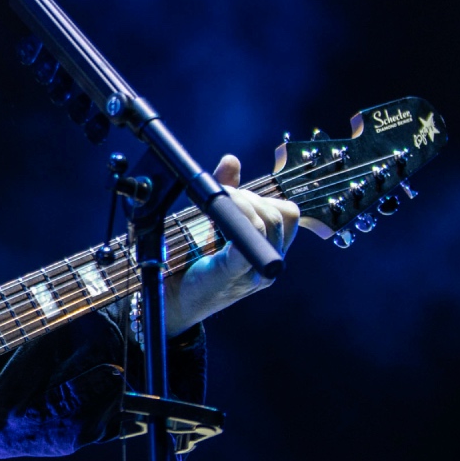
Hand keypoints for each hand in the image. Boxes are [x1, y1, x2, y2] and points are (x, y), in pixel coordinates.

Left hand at [163, 154, 298, 335]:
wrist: (171, 300)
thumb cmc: (191, 262)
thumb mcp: (212, 222)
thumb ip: (227, 192)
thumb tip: (231, 160)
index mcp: (267, 251)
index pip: (289, 214)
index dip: (265, 196)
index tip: (235, 191)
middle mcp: (267, 264)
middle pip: (280, 214)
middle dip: (250, 196)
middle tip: (221, 193)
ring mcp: (254, 273)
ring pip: (267, 223)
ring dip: (242, 203)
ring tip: (216, 203)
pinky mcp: (233, 275)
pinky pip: (246, 241)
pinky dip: (235, 220)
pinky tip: (216, 216)